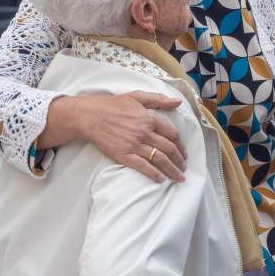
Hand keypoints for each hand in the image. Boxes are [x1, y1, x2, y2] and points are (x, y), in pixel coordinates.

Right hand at [42, 92, 186, 181]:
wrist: (90, 116)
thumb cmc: (113, 105)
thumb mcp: (137, 96)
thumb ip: (158, 99)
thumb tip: (178, 102)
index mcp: (150, 119)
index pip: (173, 134)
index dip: (181, 145)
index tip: (184, 153)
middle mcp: (145, 132)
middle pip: (169, 149)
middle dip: (180, 161)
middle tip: (184, 168)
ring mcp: (134, 145)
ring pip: (160, 160)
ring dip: (172, 170)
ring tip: (179, 178)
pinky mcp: (124, 155)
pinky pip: (143, 167)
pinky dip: (154, 174)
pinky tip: (161, 179)